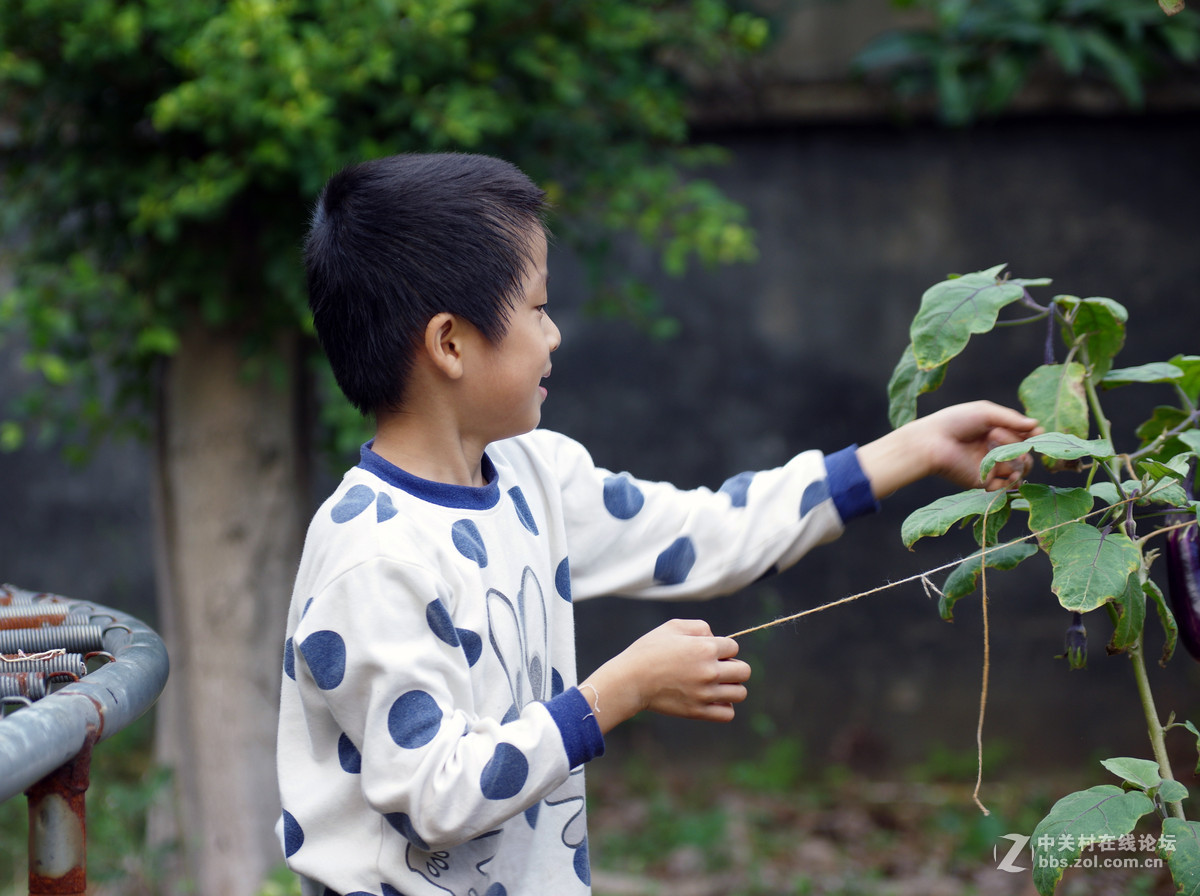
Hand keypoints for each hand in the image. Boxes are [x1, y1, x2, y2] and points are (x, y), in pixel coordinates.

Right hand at [580, 619, 750, 732]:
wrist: (630, 680)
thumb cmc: (648, 651)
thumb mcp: (672, 627)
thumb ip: (699, 627)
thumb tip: (715, 638)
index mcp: (705, 648)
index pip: (734, 647)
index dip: (722, 647)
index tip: (708, 652)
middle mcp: (709, 671)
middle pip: (744, 671)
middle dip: (733, 667)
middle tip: (717, 668)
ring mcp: (705, 693)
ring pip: (740, 693)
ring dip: (732, 687)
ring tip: (716, 685)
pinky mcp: (698, 711)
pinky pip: (728, 714)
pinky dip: (725, 707)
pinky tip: (713, 699)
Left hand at [858, 400, 1041, 496]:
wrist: (932, 442)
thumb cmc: (955, 422)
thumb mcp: (986, 413)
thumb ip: (1012, 419)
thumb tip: (1038, 426)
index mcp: (997, 432)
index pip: (1026, 436)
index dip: (1033, 435)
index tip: (1033, 431)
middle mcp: (996, 450)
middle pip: (1027, 453)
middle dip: (1021, 444)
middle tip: (996, 434)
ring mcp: (991, 467)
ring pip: (1022, 468)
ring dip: (1016, 457)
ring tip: (996, 447)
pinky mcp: (985, 482)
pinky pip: (1009, 485)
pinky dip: (1013, 478)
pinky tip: (1007, 469)